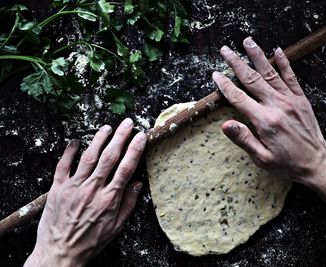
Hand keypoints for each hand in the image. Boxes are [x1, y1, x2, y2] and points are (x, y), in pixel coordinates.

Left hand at [25, 118, 146, 266]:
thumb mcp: (116, 227)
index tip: (140, 137)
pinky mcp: (58, 188)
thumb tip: (138, 184)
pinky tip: (75, 141)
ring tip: (107, 127)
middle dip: (120, 137)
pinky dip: (69, 151)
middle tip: (127, 123)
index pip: (125, 168)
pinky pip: (63, 165)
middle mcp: (92, 189)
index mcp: (109, 199)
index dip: (134, 150)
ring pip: (89, 157)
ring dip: (99, 139)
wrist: (60, 253)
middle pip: (109, 157)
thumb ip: (128, 204)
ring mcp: (74, 187)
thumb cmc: (89, 242)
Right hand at [213, 37, 325, 185]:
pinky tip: (277, 51)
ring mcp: (291, 100)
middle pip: (252, 80)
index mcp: (265, 121)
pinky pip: (291, 77)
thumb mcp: (261, 158)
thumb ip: (244, 139)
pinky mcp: (301, 99)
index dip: (225, 86)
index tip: (216, 75)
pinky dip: (284, 63)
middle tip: (225, 51)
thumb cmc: (287, 163)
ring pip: (270, 73)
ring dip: (257, 56)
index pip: (239, 98)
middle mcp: (277, 106)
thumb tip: (226, 125)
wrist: (317, 163)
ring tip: (247, 42)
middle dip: (236, 64)